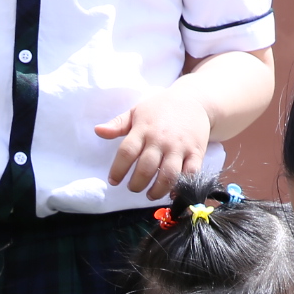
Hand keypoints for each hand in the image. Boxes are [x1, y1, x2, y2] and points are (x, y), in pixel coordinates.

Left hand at [95, 88, 211, 199]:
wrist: (193, 99)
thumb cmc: (160, 108)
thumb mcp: (136, 111)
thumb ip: (117, 124)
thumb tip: (97, 131)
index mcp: (143, 130)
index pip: (126, 152)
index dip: (118, 170)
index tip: (113, 181)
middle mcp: (161, 140)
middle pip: (146, 168)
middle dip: (136, 184)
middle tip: (133, 188)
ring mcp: (179, 147)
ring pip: (168, 174)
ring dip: (157, 190)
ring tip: (150, 194)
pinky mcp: (196, 152)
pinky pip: (190, 173)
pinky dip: (182, 186)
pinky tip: (172, 192)